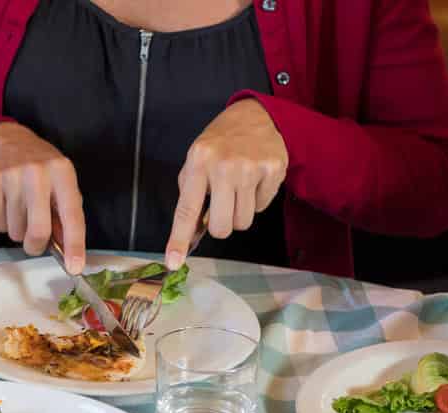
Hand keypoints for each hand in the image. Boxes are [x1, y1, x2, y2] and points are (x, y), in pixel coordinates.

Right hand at [0, 122, 85, 271]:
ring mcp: (12, 177)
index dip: (74, 244)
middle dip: (36, 245)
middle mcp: (37, 173)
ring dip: (18, 230)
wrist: (5, 141)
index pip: (71, 215)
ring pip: (15, 231)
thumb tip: (67, 251)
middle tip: (35, 243)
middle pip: (38, 230)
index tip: (75, 267)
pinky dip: (3, 223)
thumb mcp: (60, 183)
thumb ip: (65, 213)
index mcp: (62, 172)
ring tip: (20, 210)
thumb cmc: (40, 168)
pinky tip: (6, 204)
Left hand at [166, 100, 287, 268]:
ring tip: (239, 188)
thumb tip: (190, 236)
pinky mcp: (274, 170)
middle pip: (221, 227)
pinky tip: (254, 179)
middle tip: (222, 206)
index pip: (186, 210)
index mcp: (199, 162)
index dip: (179, 239)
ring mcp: (251, 168)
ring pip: (243, 222)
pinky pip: (262, 207)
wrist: (255, 116)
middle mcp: (225, 166)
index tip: (173, 262)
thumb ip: (190, 196)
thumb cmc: (220, 144)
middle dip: (220, 224)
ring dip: (239, 212)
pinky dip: (257, 199)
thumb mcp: (196, 160)